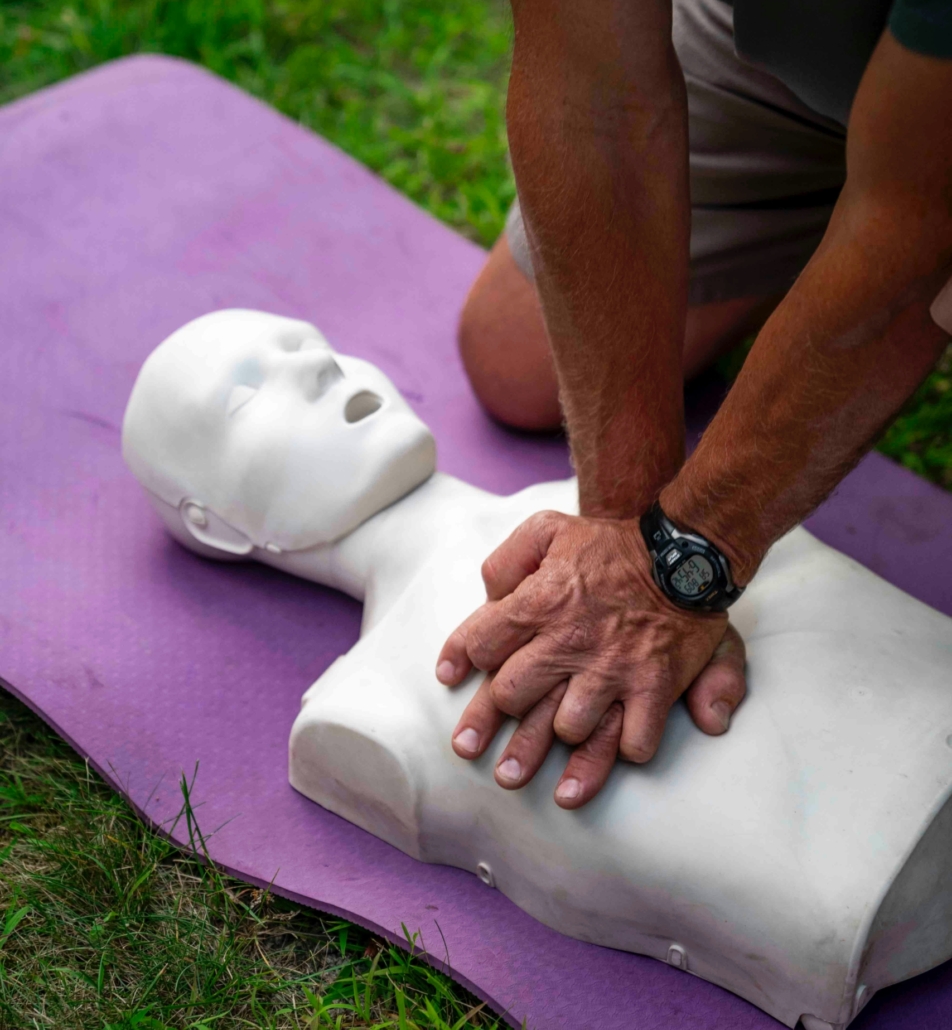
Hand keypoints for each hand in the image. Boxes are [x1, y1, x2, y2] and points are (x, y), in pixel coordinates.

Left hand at [436, 510, 746, 807]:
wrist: (683, 550)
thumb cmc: (611, 544)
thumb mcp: (548, 529)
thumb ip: (508, 558)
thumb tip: (487, 596)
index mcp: (541, 602)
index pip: (483, 641)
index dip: (461, 658)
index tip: (448, 675)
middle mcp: (570, 641)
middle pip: (513, 696)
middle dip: (490, 721)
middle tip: (470, 748)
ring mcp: (613, 669)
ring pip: (569, 728)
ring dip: (553, 744)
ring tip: (530, 769)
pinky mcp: (654, 687)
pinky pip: (633, 740)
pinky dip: (622, 752)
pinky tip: (611, 755)